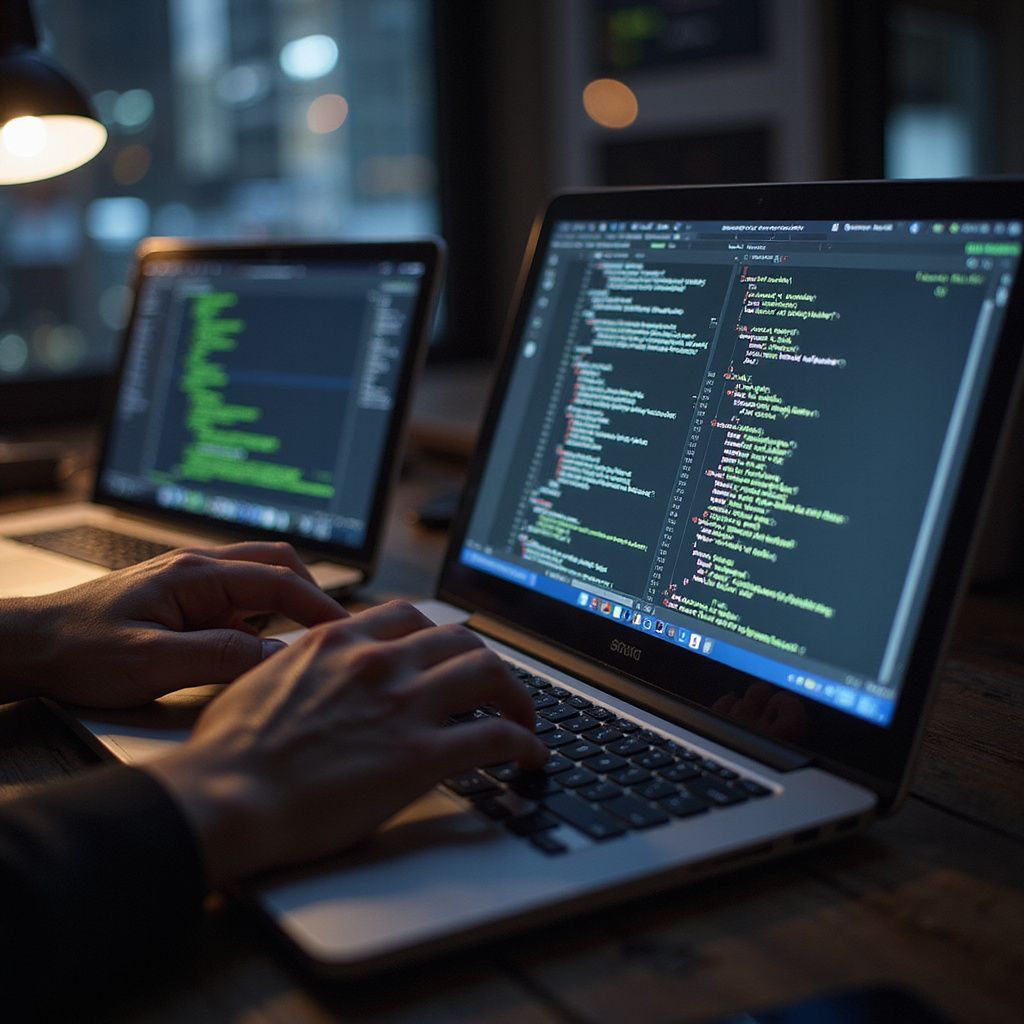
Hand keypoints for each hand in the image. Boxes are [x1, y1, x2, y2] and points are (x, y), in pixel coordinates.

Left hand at [0, 542, 343, 706]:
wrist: (28, 646)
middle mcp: (198, 569)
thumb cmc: (77, 650)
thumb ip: (220, 657)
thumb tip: (279, 657)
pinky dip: (261, 622)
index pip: (279, 581)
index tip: (347, 631)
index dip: (320, 607)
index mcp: (195, 574)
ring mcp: (192, 583)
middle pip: (278, 564)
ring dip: (287, 607)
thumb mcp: (151, 662)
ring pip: (260, 581)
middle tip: (334, 632)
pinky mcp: (184, 601)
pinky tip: (258, 653)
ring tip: (304, 645)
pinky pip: (238, 603)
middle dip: (313, 595)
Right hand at [145, 601, 548, 886]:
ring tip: (524, 716)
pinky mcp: (420, 756)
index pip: (409, 616)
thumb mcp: (262, 679)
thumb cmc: (231, 751)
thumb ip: (303, 664)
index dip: (437, 636)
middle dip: (484, 661)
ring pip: (488, 672)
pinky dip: (525, 742)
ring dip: (516, 694)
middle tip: (494, 687)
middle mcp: (378, 661)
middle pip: (458, 638)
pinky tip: (531, 756)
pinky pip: (496, 737)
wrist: (226, 796)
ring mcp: (403, 704)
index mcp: (338, 639)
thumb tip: (313, 669)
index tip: (446, 654)